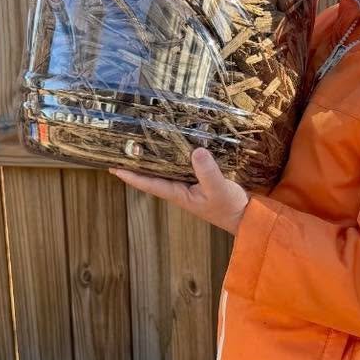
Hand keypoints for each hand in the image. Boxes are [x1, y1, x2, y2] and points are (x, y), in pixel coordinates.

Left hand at [110, 147, 249, 234]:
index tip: (113, 168)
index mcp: (178, 193)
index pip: (149, 184)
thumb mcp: (219, 189)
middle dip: (137, 164)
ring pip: (165, 169)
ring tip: (139, 142)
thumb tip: (196, 151)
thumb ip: (208, 172)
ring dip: (153, 158)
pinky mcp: (199, 179)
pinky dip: (173, 155)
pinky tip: (172, 144)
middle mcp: (179, 188)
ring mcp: (189, 184)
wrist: (246, 216)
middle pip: (152, 175)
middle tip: (120, 148)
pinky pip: (181, 165)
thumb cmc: (230, 207)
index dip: (131, 176)